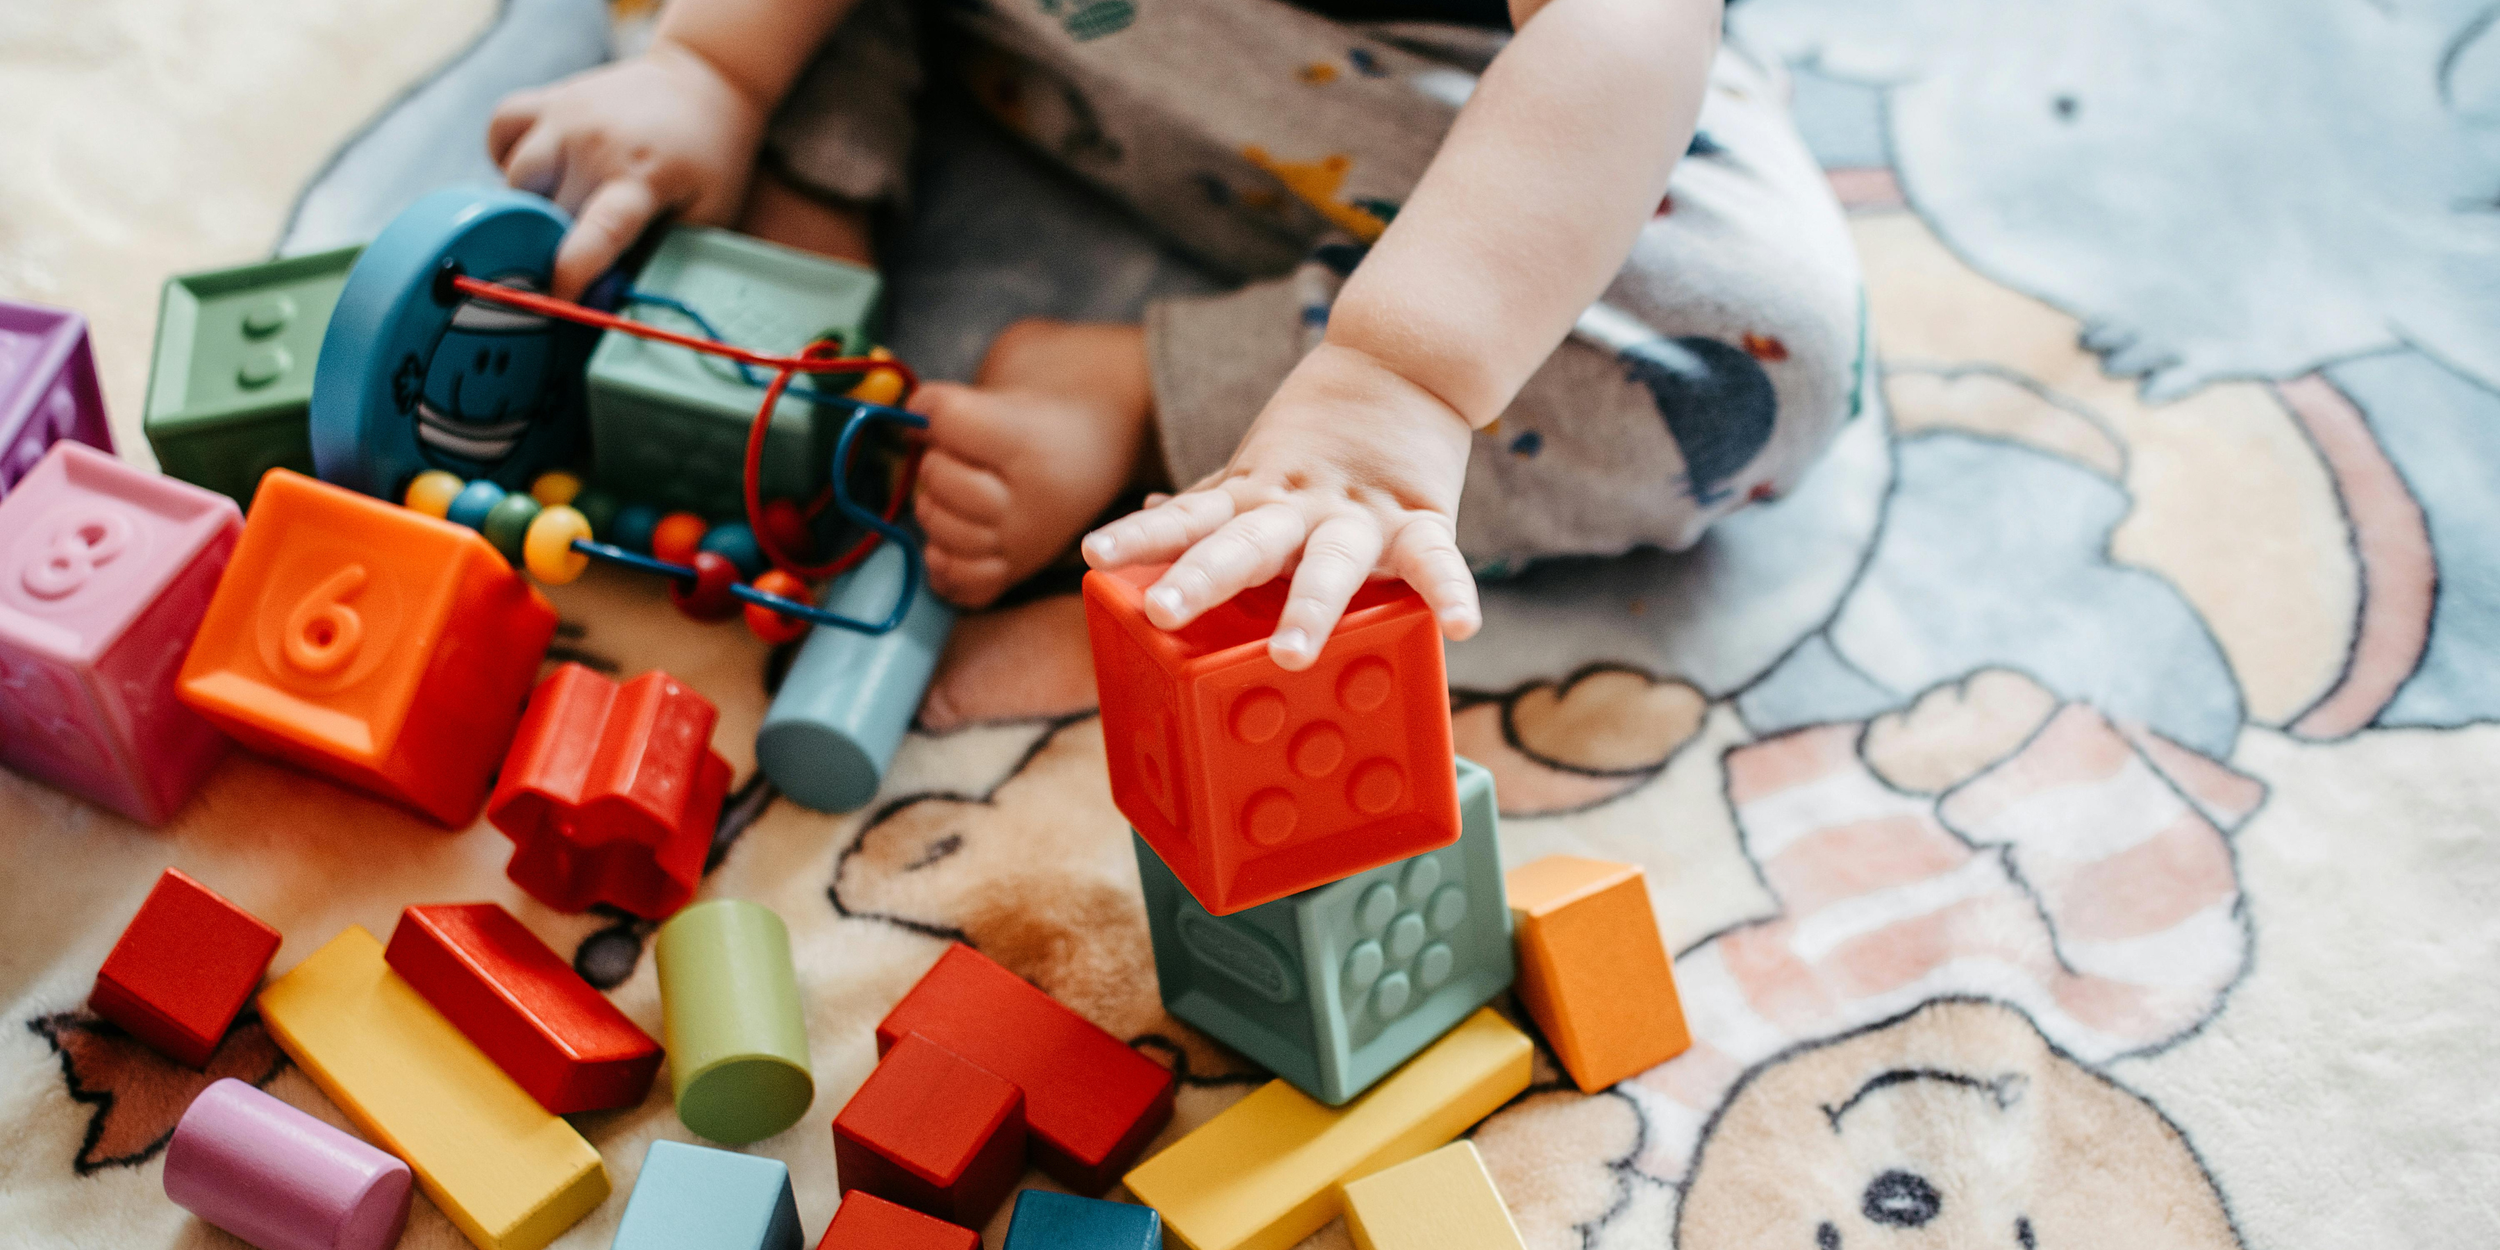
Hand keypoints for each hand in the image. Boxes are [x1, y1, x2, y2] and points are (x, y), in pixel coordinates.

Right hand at [488, 43, 767, 297]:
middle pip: (546, 213)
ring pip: (514, 178)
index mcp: (642, 177)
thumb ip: (657, 255)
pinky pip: (501, 128)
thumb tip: (605, 301)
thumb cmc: (708, 159)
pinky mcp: (548, 97)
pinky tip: (539, 173)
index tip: (557, 302)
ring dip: (528, 205)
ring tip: (563, 212)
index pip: (598, 232)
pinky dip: (506, 155)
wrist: (704, 79)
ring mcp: (566, 115)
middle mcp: (595, 143)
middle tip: (572, 259)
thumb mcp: (706, 214)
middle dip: (552, 246)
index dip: (572, 273)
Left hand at [1080, 343, 1480, 669]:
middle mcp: (1299, 508)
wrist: (1406, 360)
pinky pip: (1436, 561)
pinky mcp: (1420, 518)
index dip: (1141, 537)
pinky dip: (1450, 591)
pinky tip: (1462, 628)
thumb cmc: (1326, 429)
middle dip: (1203, 577)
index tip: (1097, 557)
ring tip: (1291, 654)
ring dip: (1310, 605)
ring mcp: (1359, 514)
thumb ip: (1214, 497)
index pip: (1188, 518)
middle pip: (1243, 544)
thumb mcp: (1260, 462)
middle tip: (1161, 609)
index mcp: (1256, 496)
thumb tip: (1157, 511)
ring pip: (1330, 562)